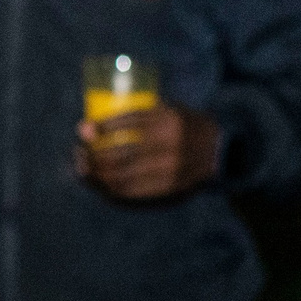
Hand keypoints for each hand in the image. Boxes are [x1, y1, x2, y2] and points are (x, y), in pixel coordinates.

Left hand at [76, 103, 219, 200]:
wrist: (221, 150)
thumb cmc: (184, 126)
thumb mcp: (168, 110)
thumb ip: (137, 115)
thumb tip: (92, 126)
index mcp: (168, 120)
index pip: (127, 122)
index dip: (101, 128)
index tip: (82, 130)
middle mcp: (170, 144)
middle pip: (121, 151)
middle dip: (93, 154)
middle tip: (79, 152)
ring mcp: (171, 168)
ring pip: (124, 174)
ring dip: (97, 174)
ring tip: (83, 169)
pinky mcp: (170, 186)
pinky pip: (134, 190)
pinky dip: (112, 188)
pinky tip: (100, 183)